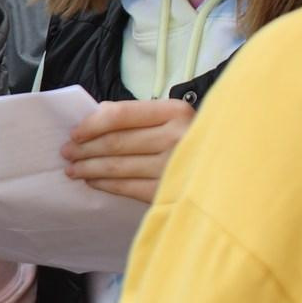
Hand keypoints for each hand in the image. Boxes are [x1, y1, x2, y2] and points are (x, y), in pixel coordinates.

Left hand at [63, 98, 195, 203]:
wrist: (235, 169)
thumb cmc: (195, 139)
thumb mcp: (174, 118)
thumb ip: (140, 117)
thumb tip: (97, 117)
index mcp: (175, 111)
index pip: (121, 114)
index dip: (92, 124)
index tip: (75, 133)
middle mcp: (176, 136)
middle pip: (116, 142)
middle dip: (85, 149)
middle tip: (67, 153)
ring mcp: (174, 166)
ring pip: (118, 167)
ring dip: (90, 168)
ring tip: (73, 170)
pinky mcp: (171, 191)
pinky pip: (129, 188)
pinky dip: (107, 185)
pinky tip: (94, 183)